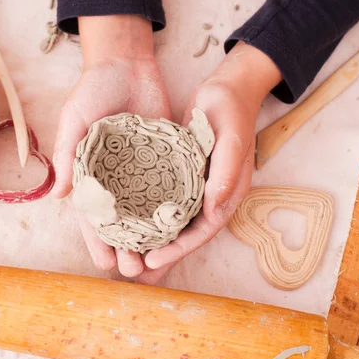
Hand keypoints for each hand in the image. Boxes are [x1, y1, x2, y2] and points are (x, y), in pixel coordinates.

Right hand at [53, 15, 172, 275]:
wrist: (126, 63)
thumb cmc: (92, 89)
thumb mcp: (75, 119)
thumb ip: (68, 155)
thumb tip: (59, 196)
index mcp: (91, 173)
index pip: (92, 215)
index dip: (97, 240)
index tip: (104, 263)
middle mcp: (117, 177)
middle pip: (121, 221)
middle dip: (125, 247)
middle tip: (132, 271)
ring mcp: (142, 169)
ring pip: (146, 211)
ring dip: (149, 237)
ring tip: (156, 262)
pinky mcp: (166, 157)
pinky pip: (170, 187)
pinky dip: (173, 209)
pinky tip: (181, 229)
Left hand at [136, 41, 281, 283]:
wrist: (226, 88)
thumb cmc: (231, 110)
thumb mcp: (230, 138)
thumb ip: (225, 172)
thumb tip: (213, 209)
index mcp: (228, 193)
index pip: (203, 231)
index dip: (179, 249)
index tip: (152, 261)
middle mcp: (211, 195)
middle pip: (185, 234)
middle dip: (162, 254)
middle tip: (133, 270)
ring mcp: (196, 186)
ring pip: (172, 221)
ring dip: (153, 239)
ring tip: (127, 255)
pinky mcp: (181, 175)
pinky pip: (164, 200)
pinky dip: (149, 213)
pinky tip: (129, 221)